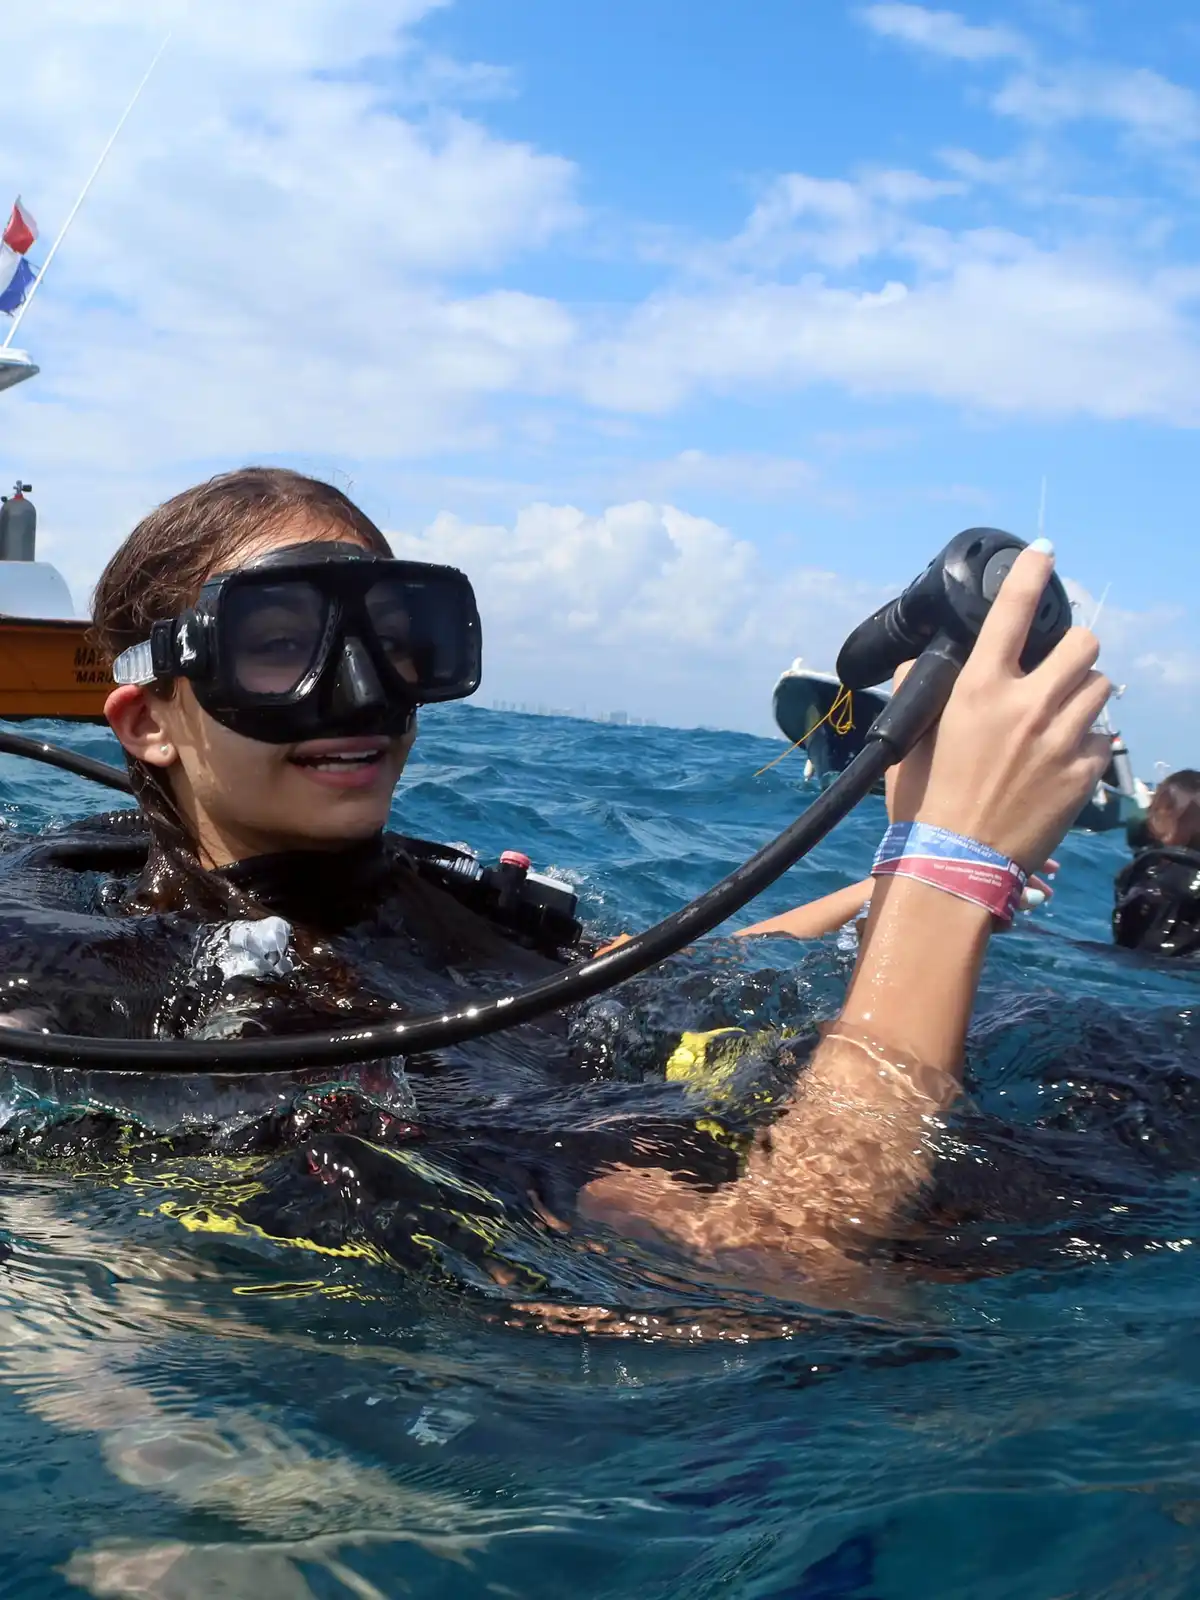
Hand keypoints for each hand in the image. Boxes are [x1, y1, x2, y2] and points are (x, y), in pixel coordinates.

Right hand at [899, 543, 1110, 871]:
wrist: (957, 864)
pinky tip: (1063, 759)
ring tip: (1062, 717)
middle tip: (1058, 669)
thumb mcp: (912, 738)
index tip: (1044, 554)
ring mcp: (1061, 739)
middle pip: (1083, 645)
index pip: (1012, 612)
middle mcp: (1026, 705)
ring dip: (1084, 696)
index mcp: (979, 689)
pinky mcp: (1084, 773)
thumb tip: (925, 660)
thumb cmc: (925, 802)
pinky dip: (1088, 743)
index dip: (1031, 574)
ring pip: (1100, 688)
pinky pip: (1104, 739)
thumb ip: (922, 689)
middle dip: (1074, 652)